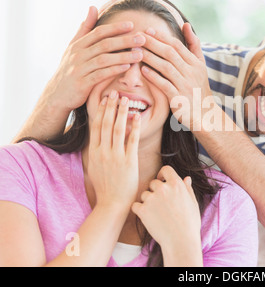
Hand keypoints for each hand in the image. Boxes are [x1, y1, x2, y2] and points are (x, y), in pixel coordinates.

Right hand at [44, 6, 145, 113]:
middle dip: (124, 40)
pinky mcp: (82, 83)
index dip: (115, 28)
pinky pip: (100, 75)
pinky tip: (127, 67)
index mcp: (78, 45)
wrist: (57, 95)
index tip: (132, 25)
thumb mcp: (74, 47)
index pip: (98, 32)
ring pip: (104, 59)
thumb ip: (85, 29)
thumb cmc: (70, 70)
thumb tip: (93, 7)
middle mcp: (78, 55)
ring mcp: (79, 69)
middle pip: (104, 44)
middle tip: (142, 39)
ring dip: (123, 56)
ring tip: (140, 54)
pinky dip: (114, 70)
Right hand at [86, 91, 140, 208]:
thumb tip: (97, 140)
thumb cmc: (106, 187)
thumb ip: (97, 152)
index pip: (96, 126)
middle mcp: (103, 152)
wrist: (112, 204)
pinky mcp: (128, 161)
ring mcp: (115, 156)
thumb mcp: (95, 167)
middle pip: (105, 123)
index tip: (103, 98)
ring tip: (125, 99)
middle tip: (114, 92)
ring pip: (117, 129)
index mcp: (95, 152)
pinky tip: (137, 116)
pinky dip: (134, 127)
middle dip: (110, 106)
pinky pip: (131, 141)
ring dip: (121, 112)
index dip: (100, 111)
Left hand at [131, 166, 201, 256]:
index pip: (165, 169)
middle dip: (155, 191)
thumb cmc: (190, 223)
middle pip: (153, 183)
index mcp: (176, 184)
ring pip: (144, 194)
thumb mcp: (193, 203)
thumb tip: (186, 178)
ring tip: (157, 214)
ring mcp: (151, 199)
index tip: (162, 181)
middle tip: (161, 205)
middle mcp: (163, 188)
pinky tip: (148, 217)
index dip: (163, 175)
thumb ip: (187, 189)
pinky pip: (136, 205)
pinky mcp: (142, 210)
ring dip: (147, 201)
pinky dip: (139, 210)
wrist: (181, 241)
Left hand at [139, 24, 214, 130]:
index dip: (162, 36)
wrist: (205, 114)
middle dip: (153, 43)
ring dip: (150, 57)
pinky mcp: (179, 98)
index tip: (148, 30)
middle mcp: (192, 72)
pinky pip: (165, 85)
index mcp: (196, 63)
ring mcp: (185, 85)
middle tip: (138, 36)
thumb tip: (185, 24)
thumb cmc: (199, 87)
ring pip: (166, 67)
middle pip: (170, 53)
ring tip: (136, 51)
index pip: (177, 45)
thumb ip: (193, 45)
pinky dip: (154, 77)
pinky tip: (142, 70)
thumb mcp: (200, 65)